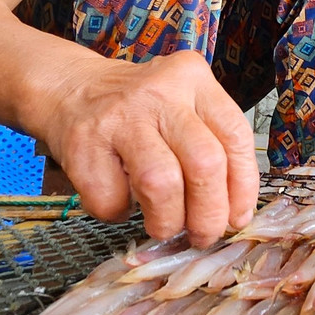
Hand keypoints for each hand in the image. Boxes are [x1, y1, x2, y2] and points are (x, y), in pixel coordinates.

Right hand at [36, 51, 259, 244]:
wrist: (72, 91)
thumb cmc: (140, 111)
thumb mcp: (183, 107)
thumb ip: (211, 146)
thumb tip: (233, 214)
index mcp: (194, 79)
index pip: (234, 136)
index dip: (243, 186)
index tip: (238, 217)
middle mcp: (160, 93)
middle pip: (204, 163)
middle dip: (209, 214)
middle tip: (204, 235)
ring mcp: (120, 117)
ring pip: (161, 184)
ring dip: (168, 221)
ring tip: (164, 227)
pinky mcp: (84, 146)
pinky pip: (113, 200)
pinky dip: (120, 214)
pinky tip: (121, 199)